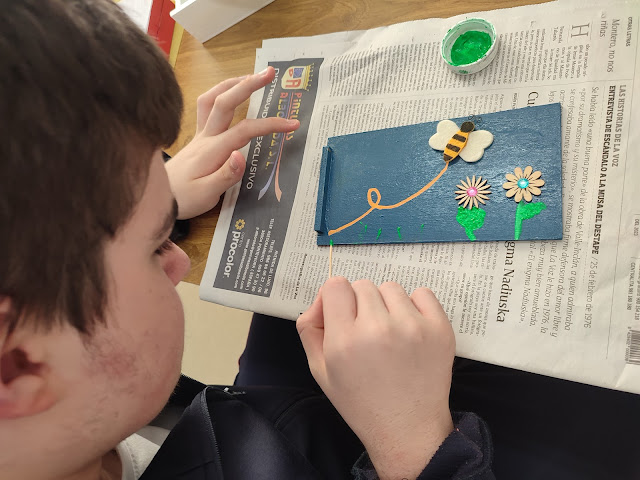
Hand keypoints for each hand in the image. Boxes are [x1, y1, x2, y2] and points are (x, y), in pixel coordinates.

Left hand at [166, 67, 299, 218]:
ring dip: (232, 84)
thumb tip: (241, 155)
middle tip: (270, 73)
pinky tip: (230, 95)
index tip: (292, 124)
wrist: (157, 198)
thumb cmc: (183, 199)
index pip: (245, 130)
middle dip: (249, 84)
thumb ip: (225, 175)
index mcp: (213, 150)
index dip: (270, 125)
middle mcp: (205, 137)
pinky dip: (220, 94)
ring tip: (251, 76)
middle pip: (226, 102)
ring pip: (212, 99)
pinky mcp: (197, 138)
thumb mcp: (206, 195)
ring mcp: (199, 135)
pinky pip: (207, 107)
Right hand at [297, 277, 454, 479]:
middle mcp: (378, 329)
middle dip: (360, 304)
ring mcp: (413, 327)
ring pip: (390, 288)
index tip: (342, 315)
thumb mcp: (320, 370)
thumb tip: (321, 299)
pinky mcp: (440, 329)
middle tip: (366, 332)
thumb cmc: (361, 401)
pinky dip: (415, 305)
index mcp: (345, 340)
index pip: (335, 285)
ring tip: (389, 332)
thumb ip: (310, 328)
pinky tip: (410, 329)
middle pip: (362, 285)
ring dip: (386, 305)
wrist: (407, 429)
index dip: (335, 299)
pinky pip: (422, 293)